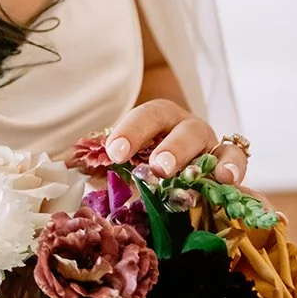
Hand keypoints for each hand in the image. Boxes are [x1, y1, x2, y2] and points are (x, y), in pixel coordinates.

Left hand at [105, 98, 246, 186]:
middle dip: (170, 147)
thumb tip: (60, 163)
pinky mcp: (229, 164)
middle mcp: (185, 127)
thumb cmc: (145, 165)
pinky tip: (227, 180)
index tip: (115, 152)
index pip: (145, 116)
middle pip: (182, 127)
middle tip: (158, 168)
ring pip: (211, 142)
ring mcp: (210, 145)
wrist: (182, 177)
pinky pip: (236, 161)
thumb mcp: (122, 162)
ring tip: (195, 176)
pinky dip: (234, 168)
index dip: (130, 131)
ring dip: (204, 159)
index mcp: (158, 120)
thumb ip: (96, 163)